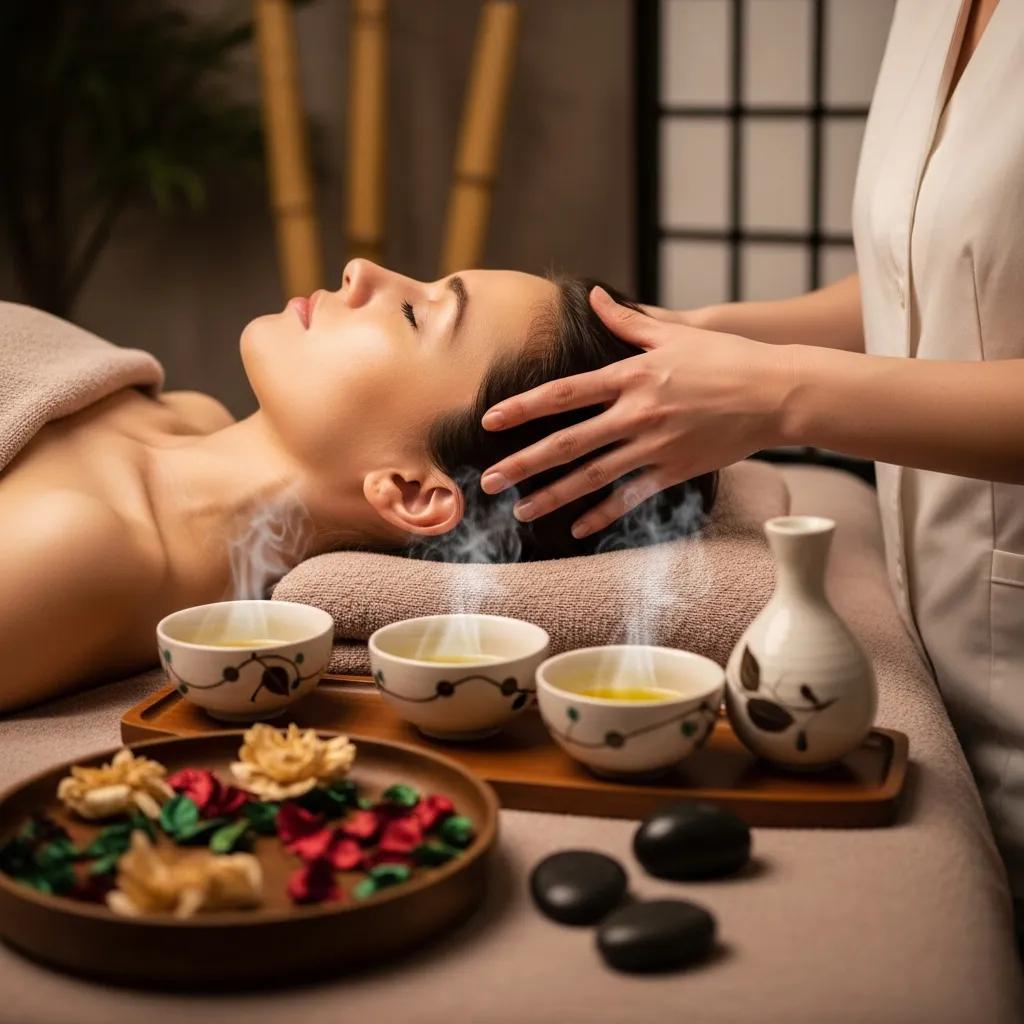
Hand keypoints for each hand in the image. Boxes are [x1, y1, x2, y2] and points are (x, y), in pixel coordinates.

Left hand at [479, 286, 791, 537]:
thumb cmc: (726, 358)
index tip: (489, 421)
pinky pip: (630, 497)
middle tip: (488, 481)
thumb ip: (626, 320)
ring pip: (591, 476)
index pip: (563, 393)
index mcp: (630, 376)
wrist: (776, 392)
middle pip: (567, 442)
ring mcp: (654, 445)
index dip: (522, 407)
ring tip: (519, 511)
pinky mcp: (674, 470)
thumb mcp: (674, 333)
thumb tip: (593, 294)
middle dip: (523, 464)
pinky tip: (577, 528)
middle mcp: (635, 413)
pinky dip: (602, 514)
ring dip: (552, 496)